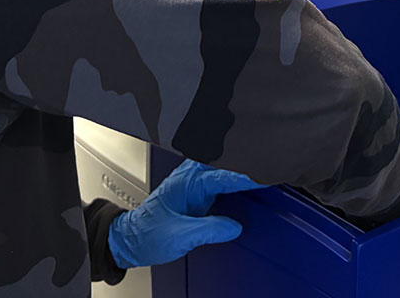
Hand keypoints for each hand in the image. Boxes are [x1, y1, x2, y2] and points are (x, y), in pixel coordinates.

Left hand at [107, 159, 264, 268]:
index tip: (263, 175)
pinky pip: (217, 177)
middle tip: (266, 166)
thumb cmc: (148, 234)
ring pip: (220, 166)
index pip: (222, 175)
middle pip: (223, 162)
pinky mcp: (195, 190)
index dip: (244, 175)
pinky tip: (242, 180)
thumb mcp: (181, 236)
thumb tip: (234, 226)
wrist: (132, 239)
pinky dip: (231, 177)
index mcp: (186, 182)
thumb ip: (209, 229)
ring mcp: (192, 182)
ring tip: (259, 170)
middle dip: (243, 161)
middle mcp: (189, 176)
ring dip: (237, 166)